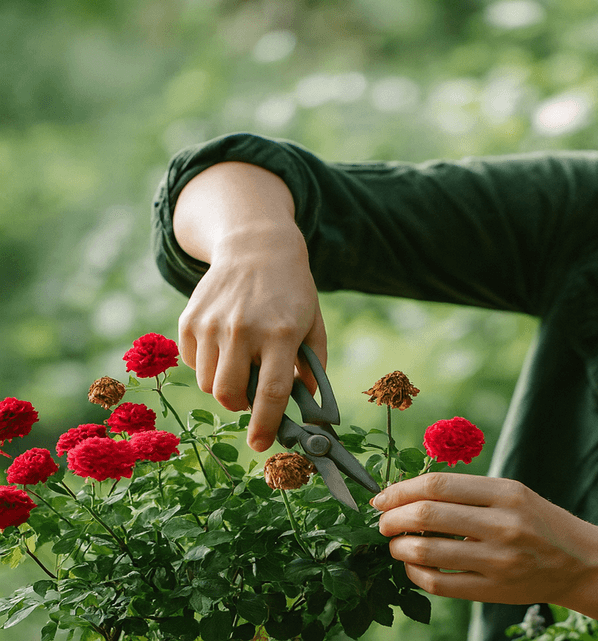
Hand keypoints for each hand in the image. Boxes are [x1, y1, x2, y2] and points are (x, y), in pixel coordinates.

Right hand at [174, 162, 327, 450]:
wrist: (257, 247)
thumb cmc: (292, 293)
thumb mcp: (312, 325)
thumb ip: (312, 367)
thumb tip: (305, 405)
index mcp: (281, 334)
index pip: (271, 393)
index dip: (265, 425)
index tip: (261, 445)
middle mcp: (244, 330)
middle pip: (229, 395)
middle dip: (240, 407)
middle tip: (251, 396)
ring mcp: (213, 324)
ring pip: (208, 383)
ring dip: (224, 385)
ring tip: (241, 362)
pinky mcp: (190, 319)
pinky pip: (192, 363)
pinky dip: (206, 365)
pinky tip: (224, 344)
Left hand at [373, 473, 597, 605]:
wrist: (579, 563)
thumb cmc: (539, 523)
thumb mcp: (514, 494)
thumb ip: (469, 493)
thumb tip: (409, 494)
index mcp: (507, 493)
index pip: (438, 485)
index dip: (401, 489)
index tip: (383, 497)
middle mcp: (503, 524)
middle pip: (427, 514)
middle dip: (392, 518)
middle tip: (383, 521)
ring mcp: (498, 561)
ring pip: (427, 551)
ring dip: (399, 546)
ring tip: (396, 543)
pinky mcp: (493, 590)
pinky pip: (439, 583)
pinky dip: (415, 573)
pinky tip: (413, 565)